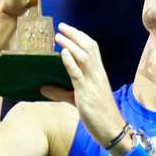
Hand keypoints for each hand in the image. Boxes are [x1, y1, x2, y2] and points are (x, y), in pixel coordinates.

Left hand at [40, 23, 125, 146]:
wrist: (112, 130)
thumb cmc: (99, 115)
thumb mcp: (78, 101)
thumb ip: (61, 92)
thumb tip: (43, 88)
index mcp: (98, 74)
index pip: (92, 48)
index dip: (80, 37)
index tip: (68, 29)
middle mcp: (97, 74)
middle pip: (89, 47)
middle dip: (75, 35)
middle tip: (61, 26)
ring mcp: (92, 82)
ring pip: (84, 56)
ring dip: (71, 44)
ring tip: (58, 36)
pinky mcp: (86, 93)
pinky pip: (78, 74)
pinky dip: (70, 61)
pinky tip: (63, 53)